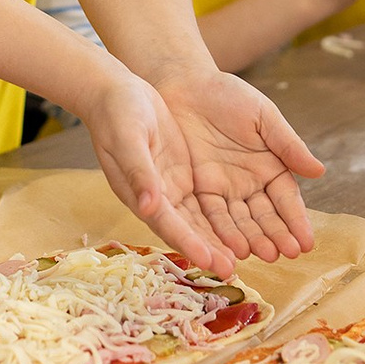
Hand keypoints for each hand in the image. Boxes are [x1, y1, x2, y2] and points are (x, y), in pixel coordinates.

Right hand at [80, 69, 237, 271]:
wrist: (119, 92)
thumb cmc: (118, 114)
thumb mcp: (128, 139)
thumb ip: (139, 173)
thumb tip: (149, 206)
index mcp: (140, 194)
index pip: (169, 225)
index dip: (190, 244)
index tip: (211, 261)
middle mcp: (158, 197)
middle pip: (188, 229)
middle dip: (210, 249)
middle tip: (235, 271)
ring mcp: (172, 186)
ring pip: (201, 218)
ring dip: (220, 237)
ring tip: (246, 256)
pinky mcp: (184, 174)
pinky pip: (207, 199)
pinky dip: (222, 214)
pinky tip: (242, 225)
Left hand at [154, 69, 326, 263]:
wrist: (184, 85)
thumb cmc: (228, 95)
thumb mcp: (263, 117)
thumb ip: (288, 145)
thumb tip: (319, 171)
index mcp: (269, 167)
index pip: (286, 200)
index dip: (296, 221)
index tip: (307, 242)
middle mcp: (247, 185)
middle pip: (263, 217)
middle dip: (275, 236)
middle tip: (286, 255)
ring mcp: (221, 191)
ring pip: (237, 222)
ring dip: (250, 241)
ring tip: (262, 257)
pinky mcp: (194, 192)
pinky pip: (206, 217)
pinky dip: (218, 235)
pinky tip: (230, 250)